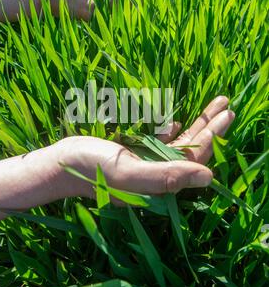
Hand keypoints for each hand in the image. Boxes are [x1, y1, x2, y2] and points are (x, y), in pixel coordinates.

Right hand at [0, 96, 233, 230]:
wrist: (59, 163)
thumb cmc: (92, 166)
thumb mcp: (130, 170)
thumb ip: (167, 175)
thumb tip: (208, 178)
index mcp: (159, 182)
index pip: (194, 159)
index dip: (212, 136)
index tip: (226, 114)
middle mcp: (155, 175)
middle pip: (191, 149)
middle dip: (209, 126)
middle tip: (226, 103)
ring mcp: (145, 164)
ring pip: (178, 143)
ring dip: (195, 124)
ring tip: (211, 107)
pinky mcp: (133, 155)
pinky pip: (159, 143)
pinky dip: (172, 131)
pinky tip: (180, 121)